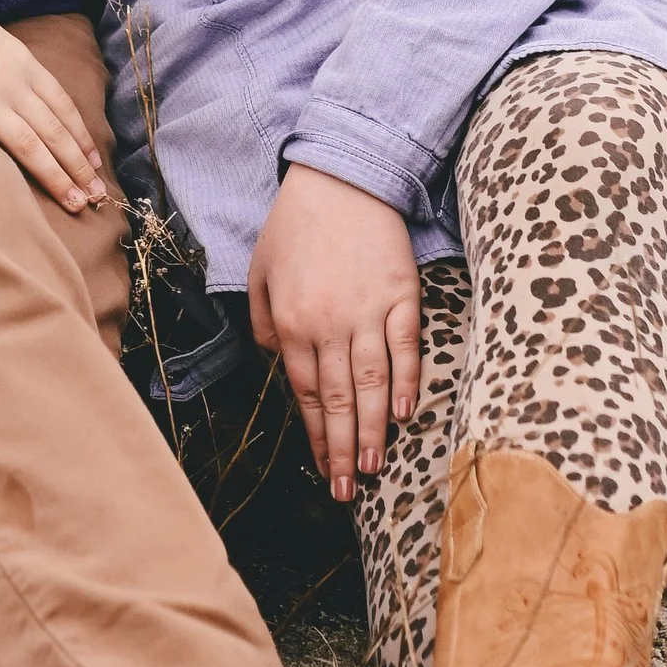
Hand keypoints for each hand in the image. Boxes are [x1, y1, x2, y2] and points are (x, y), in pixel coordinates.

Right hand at [0, 0, 109, 215]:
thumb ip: (12, 65)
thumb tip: (32, 93)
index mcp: (20, 59)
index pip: (62, 105)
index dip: (82, 137)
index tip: (95, 163)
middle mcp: (8, 81)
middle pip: (53, 130)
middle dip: (78, 166)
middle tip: (97, 196)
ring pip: (29, 145)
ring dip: (56, 176)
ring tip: (74, 203)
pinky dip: (4, 173)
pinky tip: (20, 196)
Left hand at [246, 163, 421, 500]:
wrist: (341, 176)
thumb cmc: (295, 224)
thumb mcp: (260, 271)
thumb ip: (264, 322)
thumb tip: (278, 363)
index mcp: (292, 322)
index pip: (304, 394)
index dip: (316, 436)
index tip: (324, 469)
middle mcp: (330, 324)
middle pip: (338, 399)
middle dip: (343, 449)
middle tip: (349, 491)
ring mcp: (369, 311)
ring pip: (372, 383)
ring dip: (373, 429)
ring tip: (376, 467)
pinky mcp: (401, 295)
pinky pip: (406, 348)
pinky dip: (406, 383)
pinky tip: (405, 413)